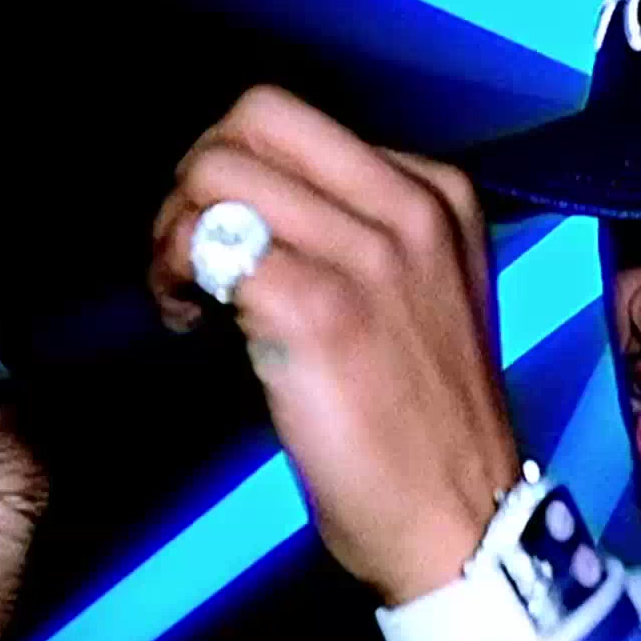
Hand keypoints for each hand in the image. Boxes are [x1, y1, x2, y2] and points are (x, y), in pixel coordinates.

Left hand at [150, 85, 520, 606]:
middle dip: (197, 177)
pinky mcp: (321, 311)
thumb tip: (259, 205)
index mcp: (439, 195)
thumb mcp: (430, 294)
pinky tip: (195, 327)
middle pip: (256, 119)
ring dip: (175, 230)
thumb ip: (366, 232)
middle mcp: (412, 208)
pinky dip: (176, 278)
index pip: (298, 123)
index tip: (231, 240)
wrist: (465, 522)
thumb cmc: (431, 424)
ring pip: (220, 173)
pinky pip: (212, 246)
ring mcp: (370, 256)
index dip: (240, 172)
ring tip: (188, 295)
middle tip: (191, 252)